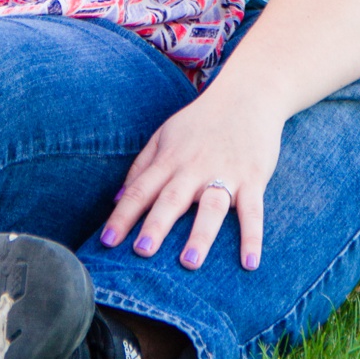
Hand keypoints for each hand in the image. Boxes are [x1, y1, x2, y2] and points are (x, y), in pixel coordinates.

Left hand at [97, 85, 285, 271]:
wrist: (246, 96)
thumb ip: (141, 166)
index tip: (106, 241)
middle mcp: (193, 168)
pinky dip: (252, 236)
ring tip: (189, 263)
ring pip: (211, 207)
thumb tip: (117, 199)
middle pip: (171, 199)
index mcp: (169, 159)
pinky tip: (250, 263)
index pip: (140, 190)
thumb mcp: (164, 136)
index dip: (122, 216)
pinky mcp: (253, 179)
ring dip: (200, 235)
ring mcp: (225, 173)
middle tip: (141, 253)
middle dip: (155, 226)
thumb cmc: (200, 122)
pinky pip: (253, 211)